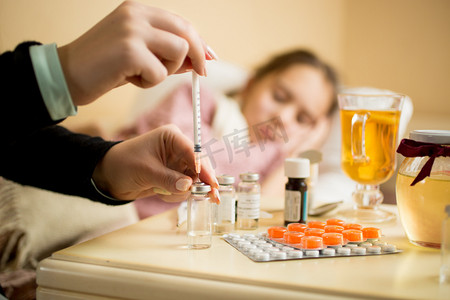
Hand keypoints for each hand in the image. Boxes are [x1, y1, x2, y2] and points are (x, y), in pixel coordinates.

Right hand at [57, 0, 215, 105]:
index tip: (209, 58)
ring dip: (167, 70)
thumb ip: (165, 51)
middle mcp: (136, 14)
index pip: (180, 23)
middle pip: (186, 32)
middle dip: (198, 55)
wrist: (67, 75)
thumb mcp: (138, 53)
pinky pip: (160, 72)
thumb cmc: (104, 66)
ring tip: (143, 74)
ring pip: (178, 50)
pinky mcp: (129, 50)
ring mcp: (132, 30)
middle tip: (201, 73)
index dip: (199, 42)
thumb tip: (198, 60)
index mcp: (138, 10)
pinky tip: (129, 79)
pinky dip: (149, 82)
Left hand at [92, 124, 218, 202]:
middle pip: (200, 166)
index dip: (203, 169)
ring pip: (194, 180)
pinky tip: (161, 193)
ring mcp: (177, 163)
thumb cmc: (123, 164)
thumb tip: (188, 185)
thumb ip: (168, 179)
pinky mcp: (174, 176)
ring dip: (183, 190)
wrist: (109, 176)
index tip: (211, 183)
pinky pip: (185, 188)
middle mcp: (178, 148)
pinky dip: (176, 194)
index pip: (193, 152)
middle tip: (213, 197)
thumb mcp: (146, 171)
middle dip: (202, 182)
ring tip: (164, 193)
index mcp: (172, 137)